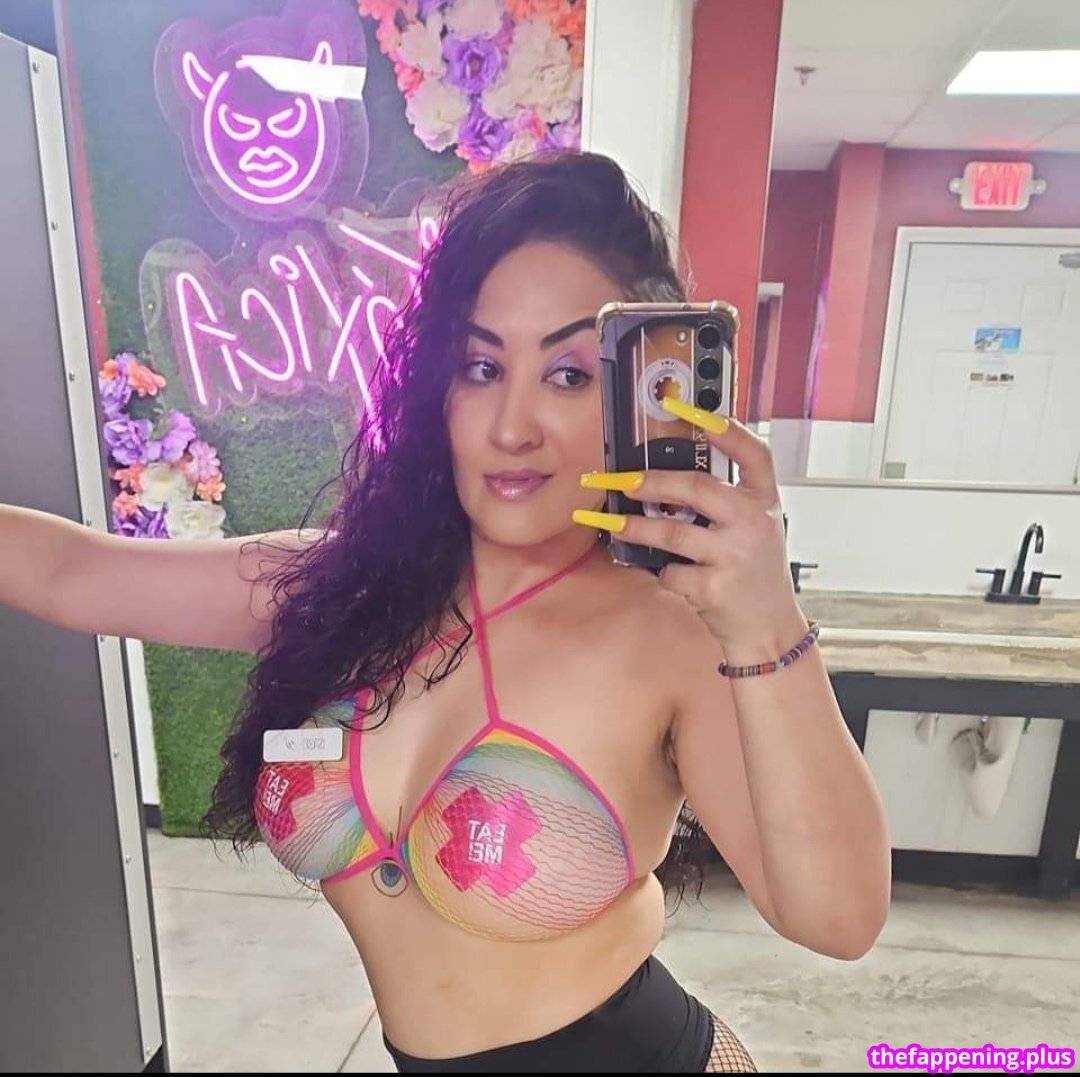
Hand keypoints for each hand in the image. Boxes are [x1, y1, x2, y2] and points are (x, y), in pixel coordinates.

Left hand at [573, 397, 805, 651]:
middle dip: (650, 481)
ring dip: (633, 526)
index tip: (688, 409)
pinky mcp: (715, 588)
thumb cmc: (753, 572)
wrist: (769, 629)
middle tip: (618, 479)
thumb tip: (662, 478)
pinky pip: (670, 572)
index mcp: (765, 501)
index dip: (723, 428)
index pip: (753, 453)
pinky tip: (668, 575)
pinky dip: (661, 572)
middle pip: (697, 488)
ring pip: (671, 532)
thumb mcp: (753, 528)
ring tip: (609, 522)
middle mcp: (755, 523)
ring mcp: (735, 556)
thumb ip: (724, 502)